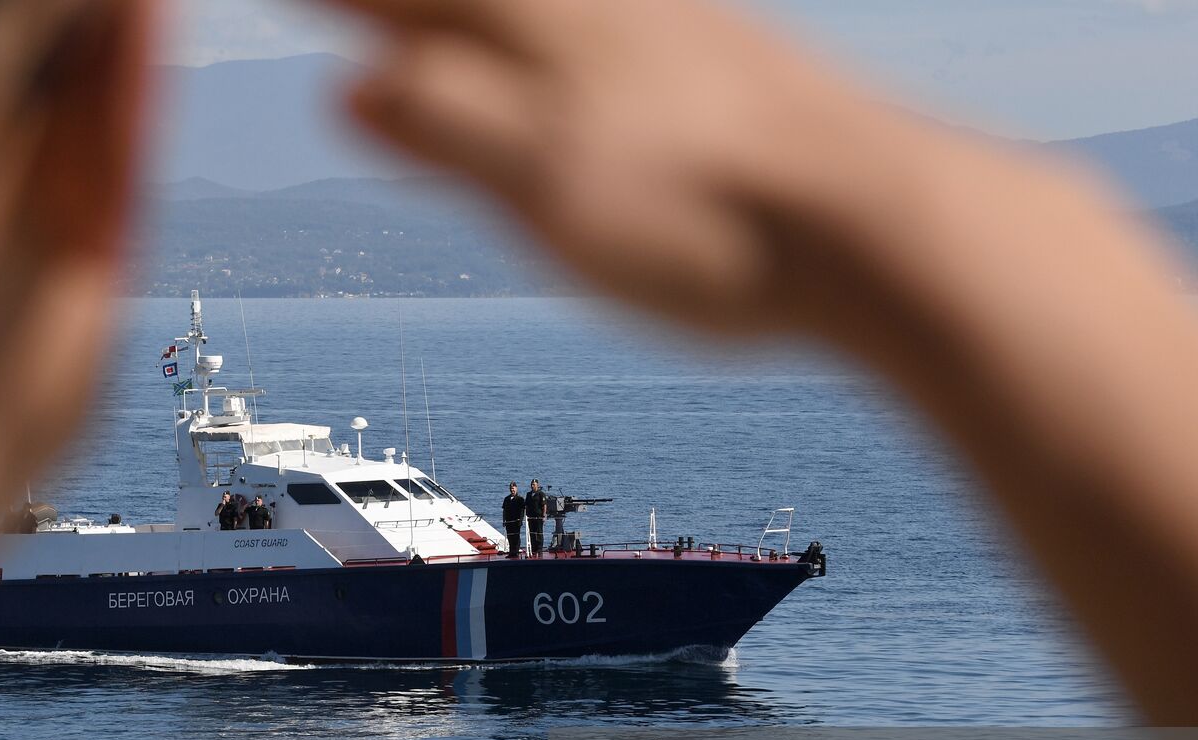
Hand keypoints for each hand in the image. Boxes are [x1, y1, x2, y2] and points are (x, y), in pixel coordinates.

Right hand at [326, 0, 923, 334]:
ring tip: (444, 30)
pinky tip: (581, 31)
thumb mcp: (550, 190)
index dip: (350, 0)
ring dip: (481, 10)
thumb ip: (452, 129)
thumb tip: (352, 88)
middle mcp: (601, 15)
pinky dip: (560, 21)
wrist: (877, 228)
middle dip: (410, 5)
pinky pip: (605, 17)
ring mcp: (666, 31)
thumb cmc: (709, 221)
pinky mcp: (717, 62)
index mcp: (544, 39)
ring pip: (545, 2)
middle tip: (357, 12)